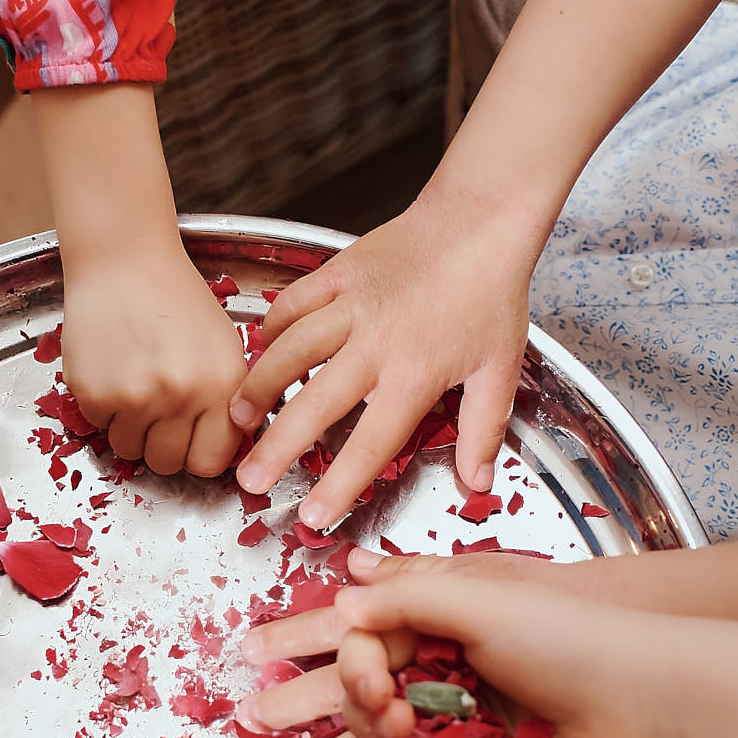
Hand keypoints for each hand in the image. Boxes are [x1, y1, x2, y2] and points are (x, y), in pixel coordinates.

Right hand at [62, 240, 250, 476]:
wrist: (125, 261)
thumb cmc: (177, 302)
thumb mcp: (223, 348)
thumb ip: (226, 401)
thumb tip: (220, 452)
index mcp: (221, 385)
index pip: (210, 462)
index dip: (198, 455)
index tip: (191, 441)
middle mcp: (181, 395)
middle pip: (167, 464)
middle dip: (162, 444)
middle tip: (158, 410)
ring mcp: (135, 397)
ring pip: (130, 451)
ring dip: (130, 428)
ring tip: (135, 385)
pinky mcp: (94, 393)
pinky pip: (100, 427)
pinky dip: (104, 408)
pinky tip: (113, 370)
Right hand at [228, 191, 535, 529]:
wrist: (479, 220)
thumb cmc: (492, 295)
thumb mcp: (500, 370)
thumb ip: (484, 430)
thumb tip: (478, 483)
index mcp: (413, 375)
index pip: (369, 444)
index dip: (338, 485)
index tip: (311, 517)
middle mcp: (375, 344)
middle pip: (314, 404)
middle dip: (277, 446)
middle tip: (249, 478)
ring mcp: (351, 305)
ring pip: (291, 351)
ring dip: (260, 385)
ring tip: (237, 416)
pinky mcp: (338, 272)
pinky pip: (294, 303)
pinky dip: (272, 327)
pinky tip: (258, 349)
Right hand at [241, 566, 683, 737]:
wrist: (645, 704)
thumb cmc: (570, 638)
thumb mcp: (481, 596)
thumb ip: (404, 595)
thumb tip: (342, 602)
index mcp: (437, 619)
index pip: (357, 638)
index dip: (329, 659)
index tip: (349, 679)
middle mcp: (441, 671)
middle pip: (357, 698)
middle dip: (344, 712)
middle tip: (334, 721)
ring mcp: (457, 725)